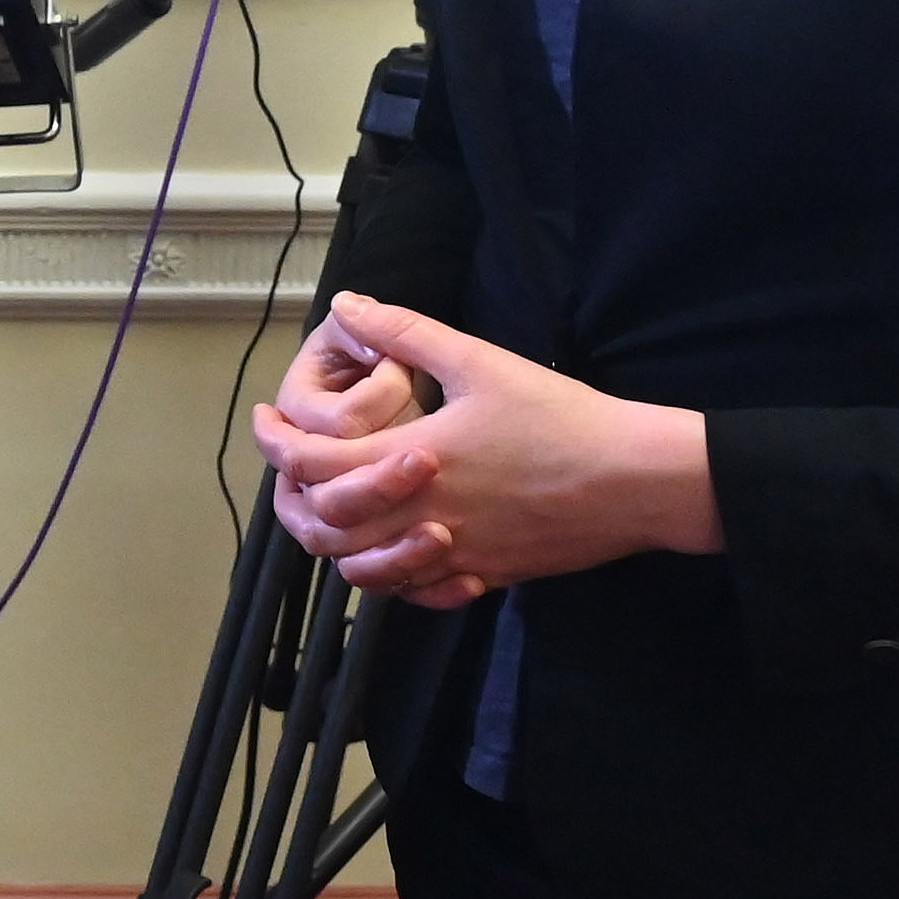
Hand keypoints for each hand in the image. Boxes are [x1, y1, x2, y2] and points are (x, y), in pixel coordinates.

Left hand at [249, 293, 720, 608]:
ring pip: (362, 568)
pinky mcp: (484, 574)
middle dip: (290, 494)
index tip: (264, 420)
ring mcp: (451, 554)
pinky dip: (390, 573)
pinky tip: (393, 543)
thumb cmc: (561, 417)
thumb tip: (348, 305)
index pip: (310, 464)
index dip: (273, 441)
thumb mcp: (479, 362)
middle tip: (288, 462)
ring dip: (335, 538)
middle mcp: (420, 517)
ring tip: (331, 501)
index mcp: (410, 461)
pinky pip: (415, 592)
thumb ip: (406, 333)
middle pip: (322, 526)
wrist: (634, 480)